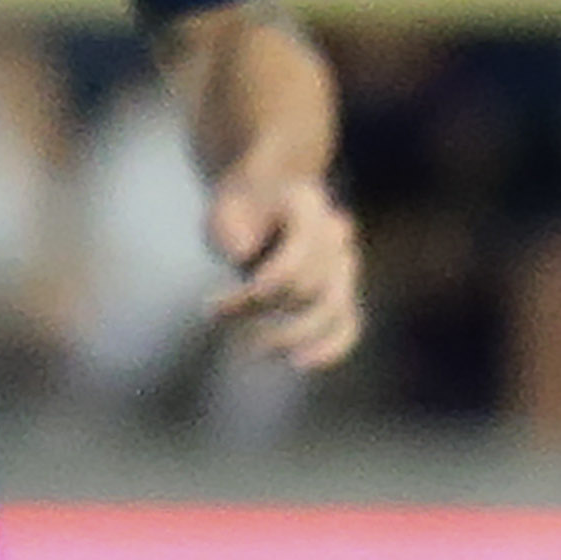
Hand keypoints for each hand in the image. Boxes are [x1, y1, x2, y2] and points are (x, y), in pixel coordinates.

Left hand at [201, 170, 361, 370]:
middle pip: (308, 289)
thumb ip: (232, 228)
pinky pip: (348, 324)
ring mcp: (345, 262)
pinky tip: (301, 362)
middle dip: (259, 311)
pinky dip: (330, 348)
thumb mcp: (223, 208)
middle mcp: (335, 233)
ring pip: (333, 310)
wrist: (266, 196)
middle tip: (215, 316)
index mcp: (307, 204)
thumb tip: (244, 256)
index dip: (253, 296)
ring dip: (292, 336)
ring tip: (255, 351)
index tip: (212, 307)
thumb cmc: (238, 207)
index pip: (290, 266)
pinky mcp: (344, 290)